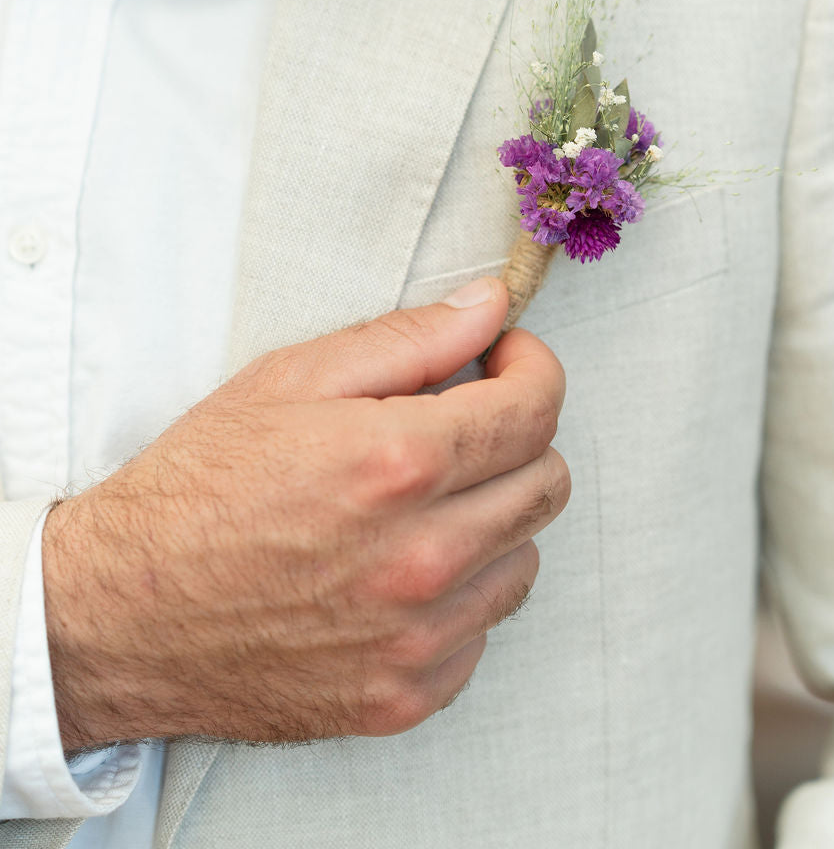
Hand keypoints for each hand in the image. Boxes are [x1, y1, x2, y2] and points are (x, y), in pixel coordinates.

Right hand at [42, 279, 568, 751]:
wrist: (118, 614)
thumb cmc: (198, 488)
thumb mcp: (291, 379)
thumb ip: (409, 338)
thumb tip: (491, 306)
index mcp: (400, 464)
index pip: (536, 408)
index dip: (532, 368)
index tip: (506, 361)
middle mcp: (423, 558)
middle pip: (547, 483)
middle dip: (518, 438)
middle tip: (463, 425)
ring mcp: (417, 638)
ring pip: (525, 558)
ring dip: (493, 519)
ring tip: (423, 504)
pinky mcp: (403, 696)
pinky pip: (482, 631)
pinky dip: (460, 595)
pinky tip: (400, 571)